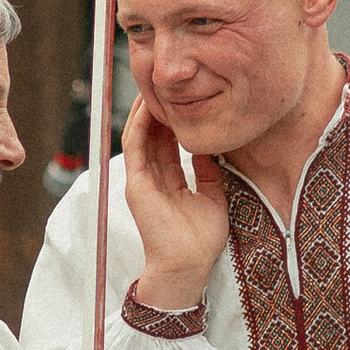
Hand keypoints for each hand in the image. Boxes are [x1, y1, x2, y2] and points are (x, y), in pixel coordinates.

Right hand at [120, 94, 228, 311]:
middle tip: (165, 83)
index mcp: (167, 182)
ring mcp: (141, 180)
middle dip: (155, 108)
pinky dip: (140, 124)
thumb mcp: (213, 198)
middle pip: (150, 134)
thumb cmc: (200, 240)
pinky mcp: (136, 184)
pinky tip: (149, 106)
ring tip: (154, 86)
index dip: (170, 120)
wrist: (188, 265)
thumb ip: (209, 174)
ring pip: (139, 135)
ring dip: (145, 110)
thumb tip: (212, 150)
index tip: (180, 98)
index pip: (165, 143)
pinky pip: (136, 146)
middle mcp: (150, 178)